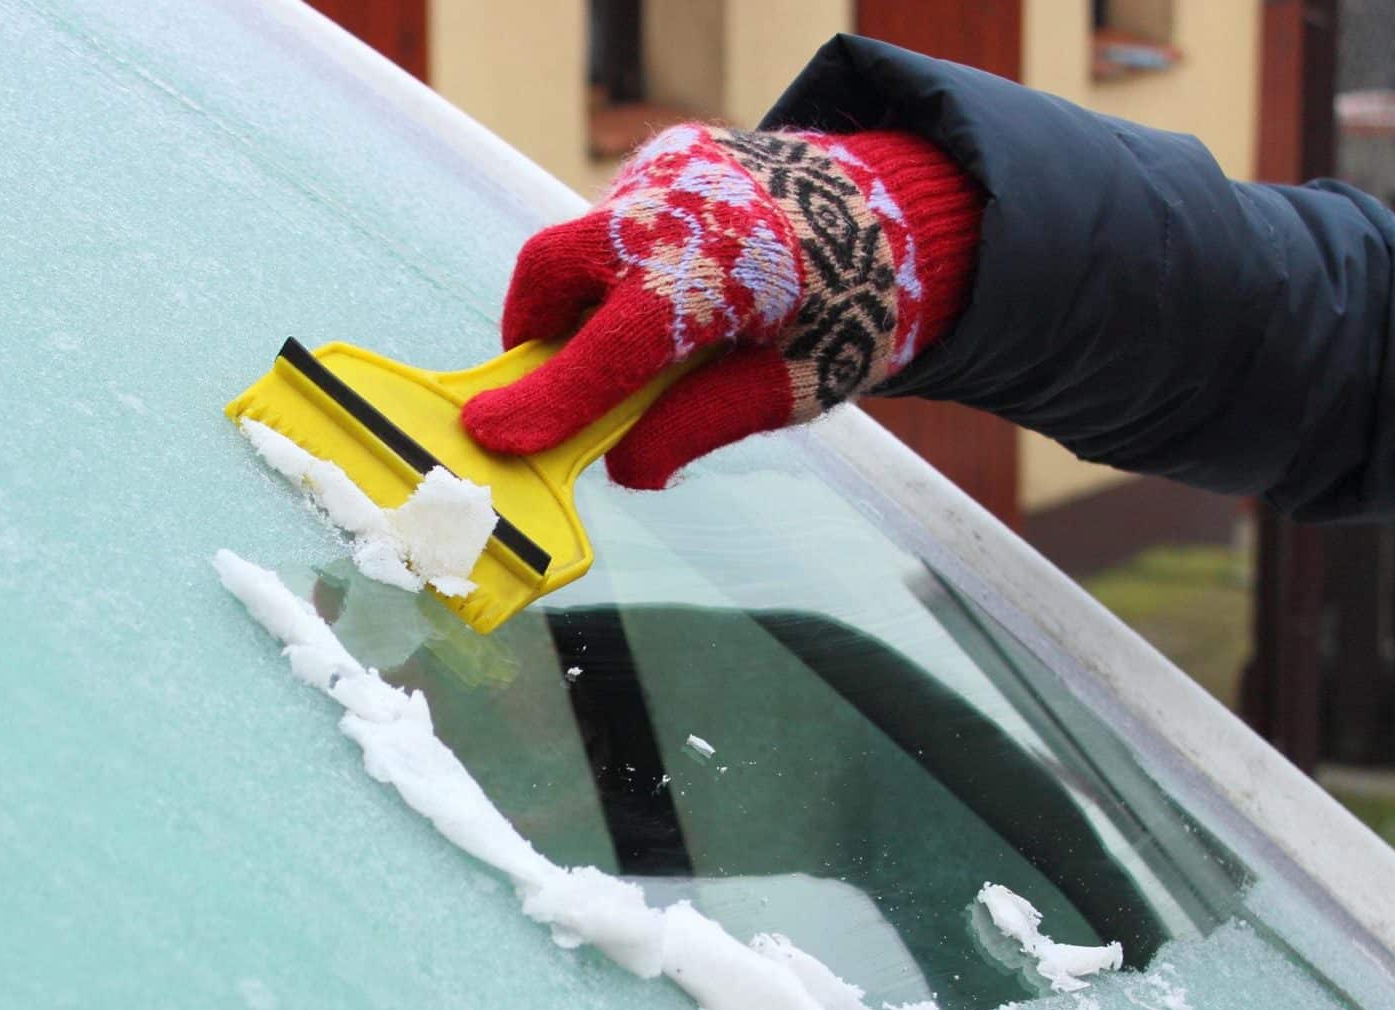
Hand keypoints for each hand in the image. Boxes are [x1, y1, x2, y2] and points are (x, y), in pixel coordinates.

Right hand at [461, 122, 981, 488]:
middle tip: (547, 389)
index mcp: (723, 273)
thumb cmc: (852, 308)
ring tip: (637, 343)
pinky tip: (680, 289)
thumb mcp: (790, 386)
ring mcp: (669, 171)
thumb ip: (700, 425)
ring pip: (579, 245)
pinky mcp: (668, 157)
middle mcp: (682, 207)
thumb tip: (622, 466)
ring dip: (583, 303)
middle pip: (555, 268)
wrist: (903, 211)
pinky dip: (620, 269)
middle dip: (535, 335)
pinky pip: (614, 222)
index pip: (610, 349)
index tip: (491, 435)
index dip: (548, 400)